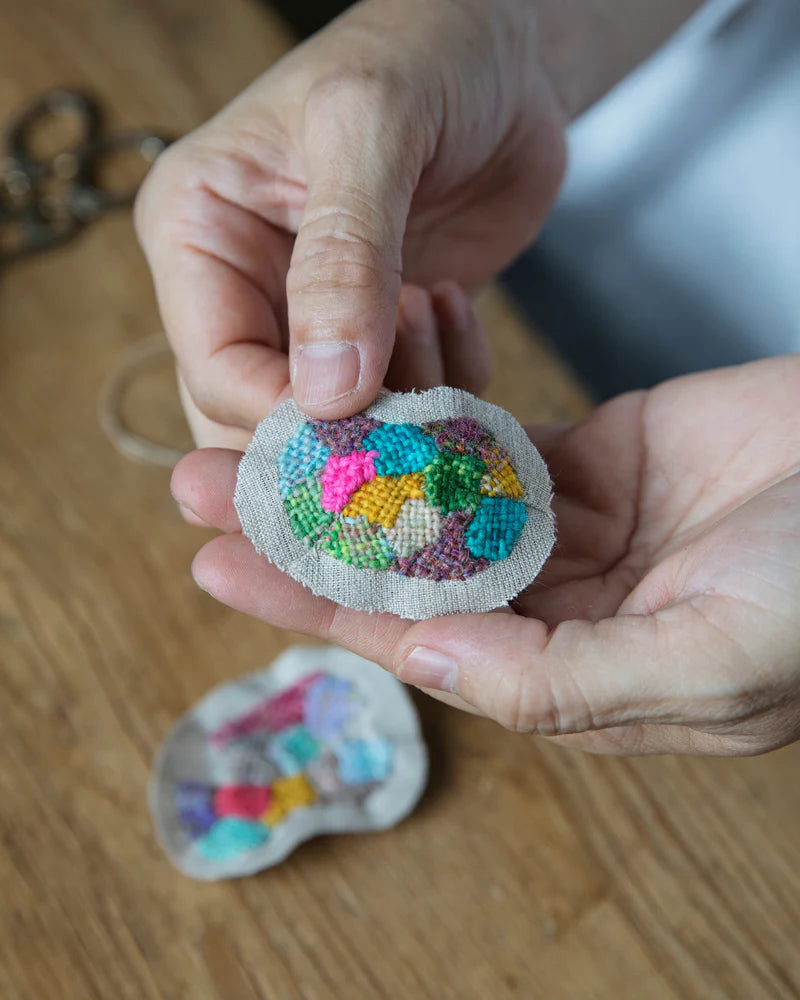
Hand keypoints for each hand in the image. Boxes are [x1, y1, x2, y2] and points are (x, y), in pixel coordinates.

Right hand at [135, 0, 565, 447]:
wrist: (505, 57)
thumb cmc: (422, 55)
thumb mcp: (371, 129)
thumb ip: (345, 258)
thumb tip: (326, 393)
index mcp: (200, 235)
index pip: (217, 371)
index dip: (285, 415)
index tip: (363, 414)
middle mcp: (244, 290)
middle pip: (258, 420)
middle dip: (339, 429)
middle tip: (408, 400)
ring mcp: (314, 320)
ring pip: (333, 427)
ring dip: (399, 404)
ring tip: (433, 302)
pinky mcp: (382, 337)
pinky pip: (404, 406)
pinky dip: (445, 382)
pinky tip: (456, 302)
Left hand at [171, 358, 799, 755]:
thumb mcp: (710, 663)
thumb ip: (563, 679)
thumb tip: (428, 661)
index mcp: (573, 675)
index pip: (419, 640)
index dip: (318, 602)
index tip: (222, 560)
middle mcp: (560, 608)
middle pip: (408, 570)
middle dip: (308, 529)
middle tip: (203, 484)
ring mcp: (576, 531)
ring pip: (438, 502)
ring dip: (355, 468)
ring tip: (261, 431)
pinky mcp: (596, 460)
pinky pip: (496, 440)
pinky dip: (435, 419)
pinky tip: (366, 399)